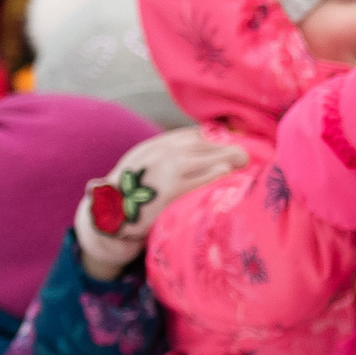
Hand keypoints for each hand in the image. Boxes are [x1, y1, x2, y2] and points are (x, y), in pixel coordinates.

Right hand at [76, 128, 246, 278]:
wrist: (110, 219)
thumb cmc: (132, 197)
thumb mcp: (144, 168)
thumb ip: (167, 159)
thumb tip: (205, 153)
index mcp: (152, 147)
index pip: (191, 134)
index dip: (214, 138)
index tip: (230, 143)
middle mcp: (159, 153)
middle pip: (203, 143)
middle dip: (226, 147)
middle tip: (245, 153)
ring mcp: (165, 170)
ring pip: (207, 157)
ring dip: (229, 157)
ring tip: (244, 161)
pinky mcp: (171, 190)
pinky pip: (202, 178)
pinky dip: (218, 174)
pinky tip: (230, 173)